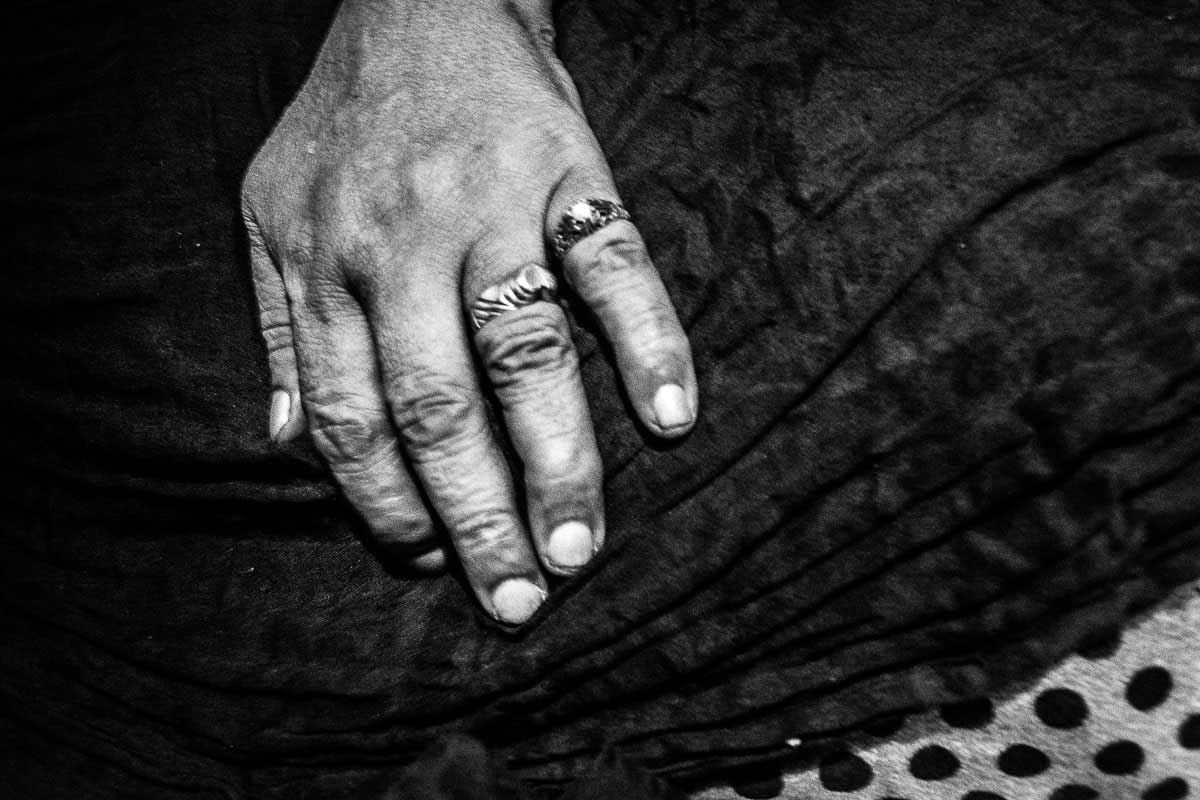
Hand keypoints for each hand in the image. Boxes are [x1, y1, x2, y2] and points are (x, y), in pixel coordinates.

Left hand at [241, 0, 696, 623]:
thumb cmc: (349, 120)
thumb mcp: (270, 212)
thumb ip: (279, 326)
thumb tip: (284, 438)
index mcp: (326, 262)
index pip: (351, 417)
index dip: (388, 503)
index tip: (432, 563)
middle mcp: (403, 244)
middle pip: (439, 407)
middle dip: (477, 516)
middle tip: (516, 601)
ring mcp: (492, 207)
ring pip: (525, 351)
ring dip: (559, 461)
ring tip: (580, 550)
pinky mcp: (569, 171)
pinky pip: (615, 263)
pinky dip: (650, 340)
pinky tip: (672, 417)